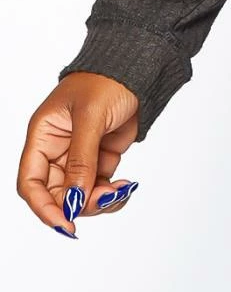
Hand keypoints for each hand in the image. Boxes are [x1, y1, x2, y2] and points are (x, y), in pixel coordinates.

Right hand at [17, 72, 140, 237]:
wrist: (138, 68)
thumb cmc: (107, 80)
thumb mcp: (90, 118)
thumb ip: (81, 160)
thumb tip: (73, 200)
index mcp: (43, 135)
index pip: (31, 181)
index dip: (43, 206)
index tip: (65, 222)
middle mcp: (57, 149)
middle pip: (57, 194)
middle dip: (78, 204)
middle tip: (104, 200)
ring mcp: (79, 155)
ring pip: (79, 196)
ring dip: (98, 201)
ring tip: (120, 191)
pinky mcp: (100, 158)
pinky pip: (99, 188)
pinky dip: (111, 194)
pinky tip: (125, 187)